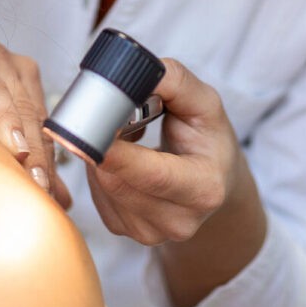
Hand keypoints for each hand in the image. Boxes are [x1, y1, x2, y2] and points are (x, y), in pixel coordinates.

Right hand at [0, 39, 72, 208]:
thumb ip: (29, 159)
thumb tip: (61, 200)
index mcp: (25, 80)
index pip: (39, 125)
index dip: (43, 160)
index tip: (45, 192)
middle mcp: (8, 64)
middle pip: (25, 111)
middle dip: (32, 150)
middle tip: (34, 182)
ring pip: (0, 92)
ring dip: (8, 121)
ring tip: (16, 148)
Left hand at [84, 58, 254, 245]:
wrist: (215, 182)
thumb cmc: (209, 140)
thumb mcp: (206, 104)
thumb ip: (175, 82)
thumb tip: (133, 73)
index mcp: (205, 188)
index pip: (153, 175)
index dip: (118, 154)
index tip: (90, 129)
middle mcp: (179, 221)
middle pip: (117, 181)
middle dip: (103, 144)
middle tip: (107, 114)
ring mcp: (151, 232)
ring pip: (102, 187)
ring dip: (102, 156)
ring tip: (128, 138)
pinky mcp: (127, 232)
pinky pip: (97, 197)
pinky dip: (102, 172)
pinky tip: (123, 160)